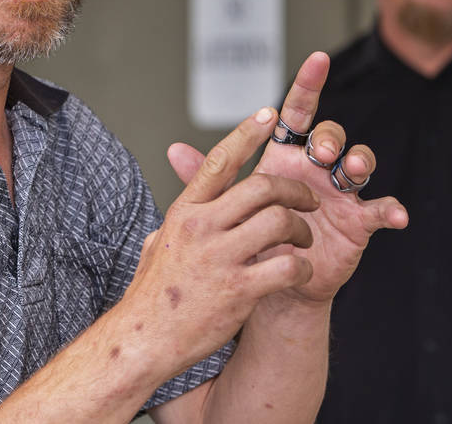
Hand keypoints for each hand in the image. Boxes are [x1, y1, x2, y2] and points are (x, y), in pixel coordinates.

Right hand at [118, 107, 325, 378]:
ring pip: (280, 222)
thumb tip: (183, 200)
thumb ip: (178, 218)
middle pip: (262, 187)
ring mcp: (220, 258)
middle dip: (294, 189)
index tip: (269, 113)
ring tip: (304, 241)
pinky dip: (302, 266)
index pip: (220, 160)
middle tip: (309, 200)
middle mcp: (202, 227)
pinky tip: (299, 272)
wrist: (143, 339)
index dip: (247, 133)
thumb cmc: (153, 293)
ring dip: (302, 229)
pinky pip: (287, 266)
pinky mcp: (239, 290)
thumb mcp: (159, 242)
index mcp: (185, 211)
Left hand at [169, 52, 407, 305]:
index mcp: (285, 156)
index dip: (308, 84)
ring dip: (360, 160)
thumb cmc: (249, 237)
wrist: (269, 284)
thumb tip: (172, 150)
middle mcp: (316, 168)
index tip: (317, 59)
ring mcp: (341, 193)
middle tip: (320, 151)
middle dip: (329, 136)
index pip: (298, 112)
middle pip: (331, 134)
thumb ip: (208, 178)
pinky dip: (390, 209)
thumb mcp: (226, 206)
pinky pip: (379, 209)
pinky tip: (395, 216)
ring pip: (360, 162)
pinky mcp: (358, 222)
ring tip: (351, 169)